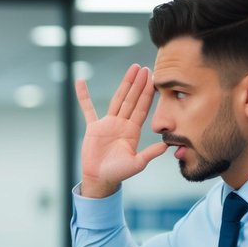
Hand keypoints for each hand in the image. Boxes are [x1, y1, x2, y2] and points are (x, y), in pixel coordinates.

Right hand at [75, 64, 167, 197]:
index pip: (142, 107)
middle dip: (138, 83)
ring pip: (117, 100)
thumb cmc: (118, 173)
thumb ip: (150, 153)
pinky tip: (80, 82)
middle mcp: (122, 124)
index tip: (153, 78)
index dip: (147, 93)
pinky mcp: (93, 128)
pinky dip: (83, 96)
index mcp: (133, 130)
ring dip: (124, 84)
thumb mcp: (137, 164)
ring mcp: (107, 124)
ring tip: (131, 69)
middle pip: (132, 99)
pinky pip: (87, 109)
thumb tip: (166, 146)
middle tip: (144, 67)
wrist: (100, 179)